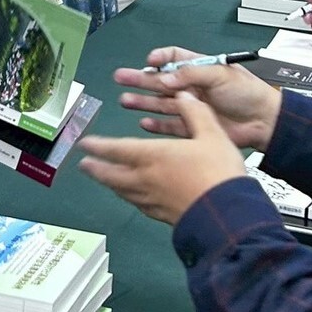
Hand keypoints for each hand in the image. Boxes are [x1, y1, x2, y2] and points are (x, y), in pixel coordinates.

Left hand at [79, 93, 246, 224]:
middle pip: (112, 174)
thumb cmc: (218, 174)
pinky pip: (138, 204)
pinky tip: (133, 197)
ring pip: (122, 191)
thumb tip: (184, 95)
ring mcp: (153, 200)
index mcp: (153, 155)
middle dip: (96, 168)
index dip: (99, 145)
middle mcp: (146, 178)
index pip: (117, 149)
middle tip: (83, 164)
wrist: (227, 216)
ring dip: (109, 183)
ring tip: (103, 179)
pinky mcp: (162, 216)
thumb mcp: (212, 134)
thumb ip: (196, 112)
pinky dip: (129, 197)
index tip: (85, 144)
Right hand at [111, 47, 281, 150]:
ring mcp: (192, 107)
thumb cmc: (249, 93)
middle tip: (121, 77)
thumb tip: (166, 78)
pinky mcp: (193, 126)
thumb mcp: (221, 74)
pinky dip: (156, 124)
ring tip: (125, 99)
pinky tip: (143, 122)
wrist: (264, 121)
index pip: (174, 59)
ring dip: (143, 101)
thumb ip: (192, 74)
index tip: (149, 61)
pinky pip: (170, 125)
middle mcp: (192, 87)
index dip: (160, 59)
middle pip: (160, 81)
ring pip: (161, 103)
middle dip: (140, 79)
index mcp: (200, 68)